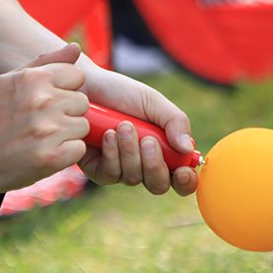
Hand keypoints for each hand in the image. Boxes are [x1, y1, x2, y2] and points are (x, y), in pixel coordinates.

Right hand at [0, 44, 89, 194]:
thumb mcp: (9, 80)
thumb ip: (46, 62)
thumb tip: (76, 47)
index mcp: (34, 79)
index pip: (78, 77)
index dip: (67, 90)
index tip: (50, 102)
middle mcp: (43, 101)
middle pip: (82, 103)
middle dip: (68, 113)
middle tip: (44, 124)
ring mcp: (48, 130)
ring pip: (83, 127)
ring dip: (68, 134)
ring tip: (43, 138)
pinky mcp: (51, 157)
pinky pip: (79, 149)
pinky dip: (67, 153)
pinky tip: (47, 152)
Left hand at [78, 62, 197, 195]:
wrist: (86, 87)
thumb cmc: (121, 94)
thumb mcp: (152, 102)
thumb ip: (174, 121)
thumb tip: (186, 149)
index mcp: (163, 150)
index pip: (180, 177)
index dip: (185, 181)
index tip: (183, 171)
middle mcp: (143, 164)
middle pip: (158, 185)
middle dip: (154, 165)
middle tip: (147, 140)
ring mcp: (121, 169)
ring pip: (133, 178)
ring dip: (130, 151)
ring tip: (123, 126)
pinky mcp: (98, 170)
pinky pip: (111, 174)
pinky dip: (112, 154)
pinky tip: (107, 135)